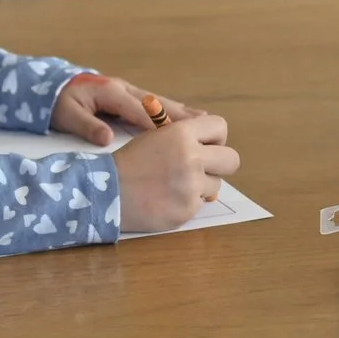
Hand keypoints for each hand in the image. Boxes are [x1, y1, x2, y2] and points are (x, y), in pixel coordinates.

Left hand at [53, 73, 196, 143]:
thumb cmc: (58, 103)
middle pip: (157, 103)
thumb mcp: (67, 116)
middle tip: (202, 126)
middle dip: (180, 115)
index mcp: (110, 92)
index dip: (158, 123)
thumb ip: (87, 126)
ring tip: (205, 120)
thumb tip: (106, 139)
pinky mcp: (130, 96)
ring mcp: (129, 91)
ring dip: (182, 112)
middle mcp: (124, 89)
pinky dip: (174, 112)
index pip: (139, 109)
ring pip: (160, 102)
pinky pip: (156, 105)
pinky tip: (190, 119)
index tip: (177, 136)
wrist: (52, 86)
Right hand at [114, 114, 238, 231]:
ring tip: (174, 185)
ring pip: (215, 184)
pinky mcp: (187, 210)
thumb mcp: (155, 137)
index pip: (221, 127)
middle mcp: (192, 158)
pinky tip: (167, 199)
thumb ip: (184, 137)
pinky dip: (187, 202)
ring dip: (200, 185)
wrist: (106, 191)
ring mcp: (191, 187)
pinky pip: (199, 204)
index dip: (215, 137)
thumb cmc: (129, 162)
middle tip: (202, 168)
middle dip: (219, 163)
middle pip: (232, 159)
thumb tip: (214, 144)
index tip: (206, 145)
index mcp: (182, 134)